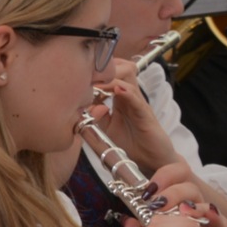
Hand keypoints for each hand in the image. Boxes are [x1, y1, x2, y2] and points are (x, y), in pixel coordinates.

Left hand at [88, 60, 178, 174]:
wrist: (150, 160)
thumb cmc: (129, 143)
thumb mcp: (104, 128)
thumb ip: (92, 116)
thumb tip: (76, 107)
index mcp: (119, 98)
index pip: (109, 74)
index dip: (95, 71)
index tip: (78, 74)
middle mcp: (129, 97)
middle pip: (120, 69)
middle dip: (104, 67)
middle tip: (87, 73)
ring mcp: (138, 104)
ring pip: (128, 79)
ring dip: (111, 77)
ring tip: (96, 80)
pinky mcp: (145, 115)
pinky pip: (137, 100)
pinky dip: (126, 93)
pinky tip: (117, 90)